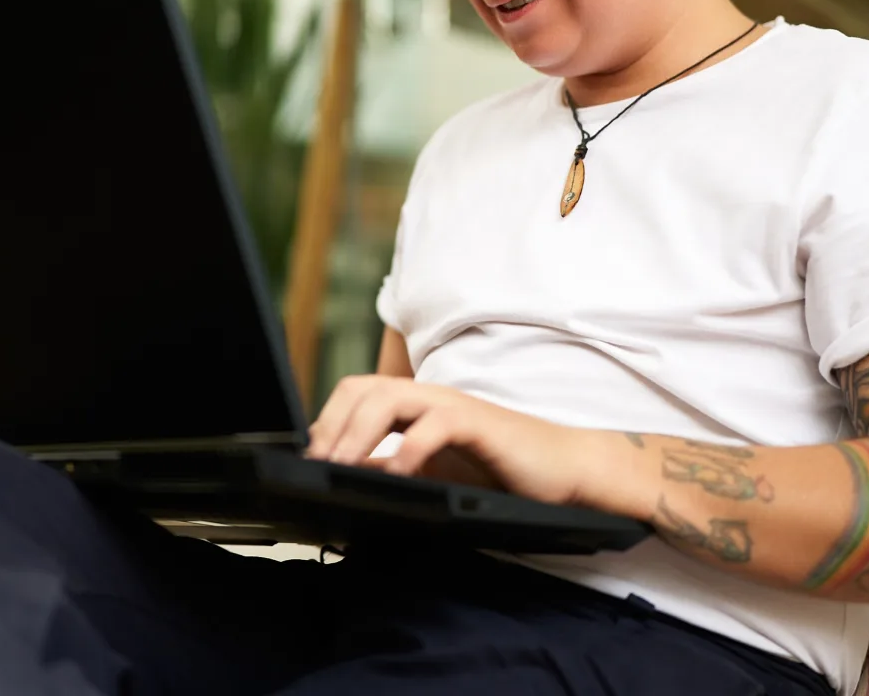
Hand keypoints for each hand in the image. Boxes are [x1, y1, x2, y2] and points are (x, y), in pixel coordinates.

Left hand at [305, 375, 614, 507]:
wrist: (559, 469)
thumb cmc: (499, 471)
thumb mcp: (432, 473)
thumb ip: (393, 469)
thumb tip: (350, 479)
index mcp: (414, 406)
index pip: (354, 394)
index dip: (325, 422)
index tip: (308, 459)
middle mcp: (428, 397)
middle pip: (363, 388)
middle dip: (332, 425)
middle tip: (317, 464)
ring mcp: (452, 406)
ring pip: (390, 397)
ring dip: (358, 432)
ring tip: (343, 467)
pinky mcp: (478, 422)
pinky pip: (435, 424)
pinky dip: (409, 449)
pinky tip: (397, 475)